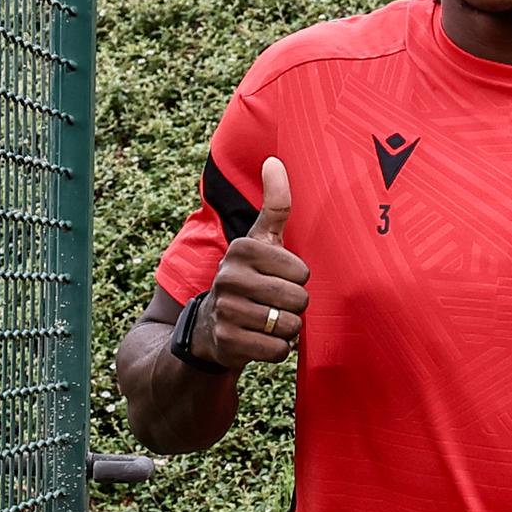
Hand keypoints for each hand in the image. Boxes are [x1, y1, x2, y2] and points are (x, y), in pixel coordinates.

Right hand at [197, 157, 310, 368]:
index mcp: (242, 248)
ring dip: (285, 329)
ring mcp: (225, 310)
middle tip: (273, 303)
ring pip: (288, 326)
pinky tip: (260, 339)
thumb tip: (274, 160)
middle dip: (293, 307)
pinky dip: (277, 350)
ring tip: (266, 320)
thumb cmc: (248, 277)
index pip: (302, 272)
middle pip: (298, 300)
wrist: (209, 327)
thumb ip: (274, 204)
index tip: (278, 278)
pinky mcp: (226, 342)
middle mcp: (228, 276)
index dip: (298, 280)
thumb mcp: (259, 240)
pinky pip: (277, 350)